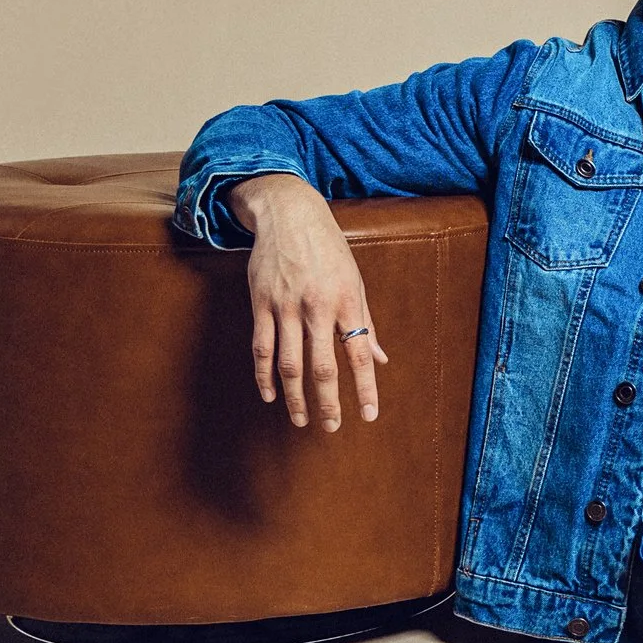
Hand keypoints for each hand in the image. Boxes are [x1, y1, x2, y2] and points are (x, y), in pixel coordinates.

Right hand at [229, 174, 389, 431]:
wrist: (290, 215)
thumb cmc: (329, 250)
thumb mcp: (355, 281)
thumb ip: (366, 323)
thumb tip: (381, 359)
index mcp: (347, 302)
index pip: (360, 354)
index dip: (365, 388)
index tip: (369, 415)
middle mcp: (317, 307)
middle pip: (322, 366)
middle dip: (328, 401)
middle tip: (330, 427)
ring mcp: (286, 306)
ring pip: (289, 364)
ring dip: (295, 397)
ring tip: (301, 419)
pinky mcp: (261, 303)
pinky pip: (262, 348)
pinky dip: (265, 376)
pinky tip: (270, 395)